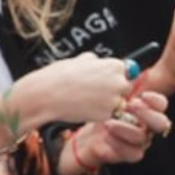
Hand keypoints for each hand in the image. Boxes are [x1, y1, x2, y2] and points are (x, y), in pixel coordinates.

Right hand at [16, 54, 137, 129]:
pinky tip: (84, 108)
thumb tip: (99, 62)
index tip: (106, 80)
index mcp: (115, 65)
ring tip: (87, 99)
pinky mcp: (107, 115)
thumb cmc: (60, 76)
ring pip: (118, 103)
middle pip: (126, 88)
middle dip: (114, 91)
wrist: (47, 94)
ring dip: (108, 103)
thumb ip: (96, 62)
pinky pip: (107, 114)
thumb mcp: (81, 60)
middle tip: (95, 92)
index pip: (127, 71)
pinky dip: (98, 113)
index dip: (115, 77)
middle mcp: (119, 82)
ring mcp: (114, 100)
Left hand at [67, 90, 170, 174]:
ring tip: (108, 123)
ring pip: (142, 138)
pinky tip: (106, 138)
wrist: (85, 137)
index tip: (143, 95)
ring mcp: (139, 142)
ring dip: (126, 129)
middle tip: (130, 106)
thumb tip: (126, 69)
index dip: (155, 100)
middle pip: (160, 123)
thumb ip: (119, 84)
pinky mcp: (128, 155)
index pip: (161, 105)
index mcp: (145, 110)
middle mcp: (146, 127)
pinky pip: (132, 154)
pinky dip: (119, 145)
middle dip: (146, 114)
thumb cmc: (99, 113)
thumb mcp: (107, 95)